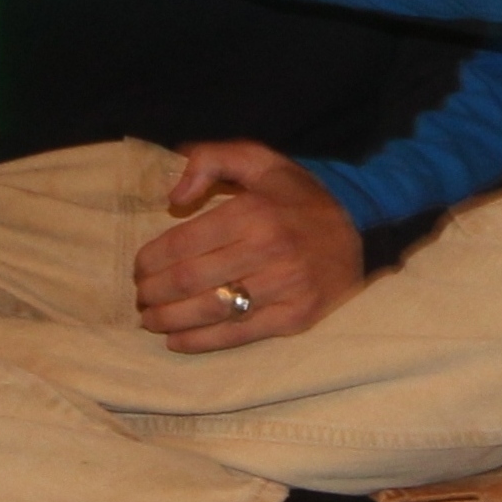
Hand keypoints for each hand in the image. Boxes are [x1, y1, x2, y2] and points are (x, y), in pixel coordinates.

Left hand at [133, 142, 364, 353]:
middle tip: (140, 296)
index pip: (182, 243)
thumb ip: (210, 160)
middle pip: (188, 280)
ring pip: (208, 311)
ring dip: (168, 319)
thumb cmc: (300, 195)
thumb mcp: (259, 160)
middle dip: (152, 292)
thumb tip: (172, 197)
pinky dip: (201, 342)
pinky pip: (237, 335)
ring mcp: (283, 288)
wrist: (363, 228)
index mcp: (252, 212)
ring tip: (150, 319)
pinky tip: (177, 341)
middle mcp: (267, 250)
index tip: (138, 268)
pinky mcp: (296, 318)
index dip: (149, 261)